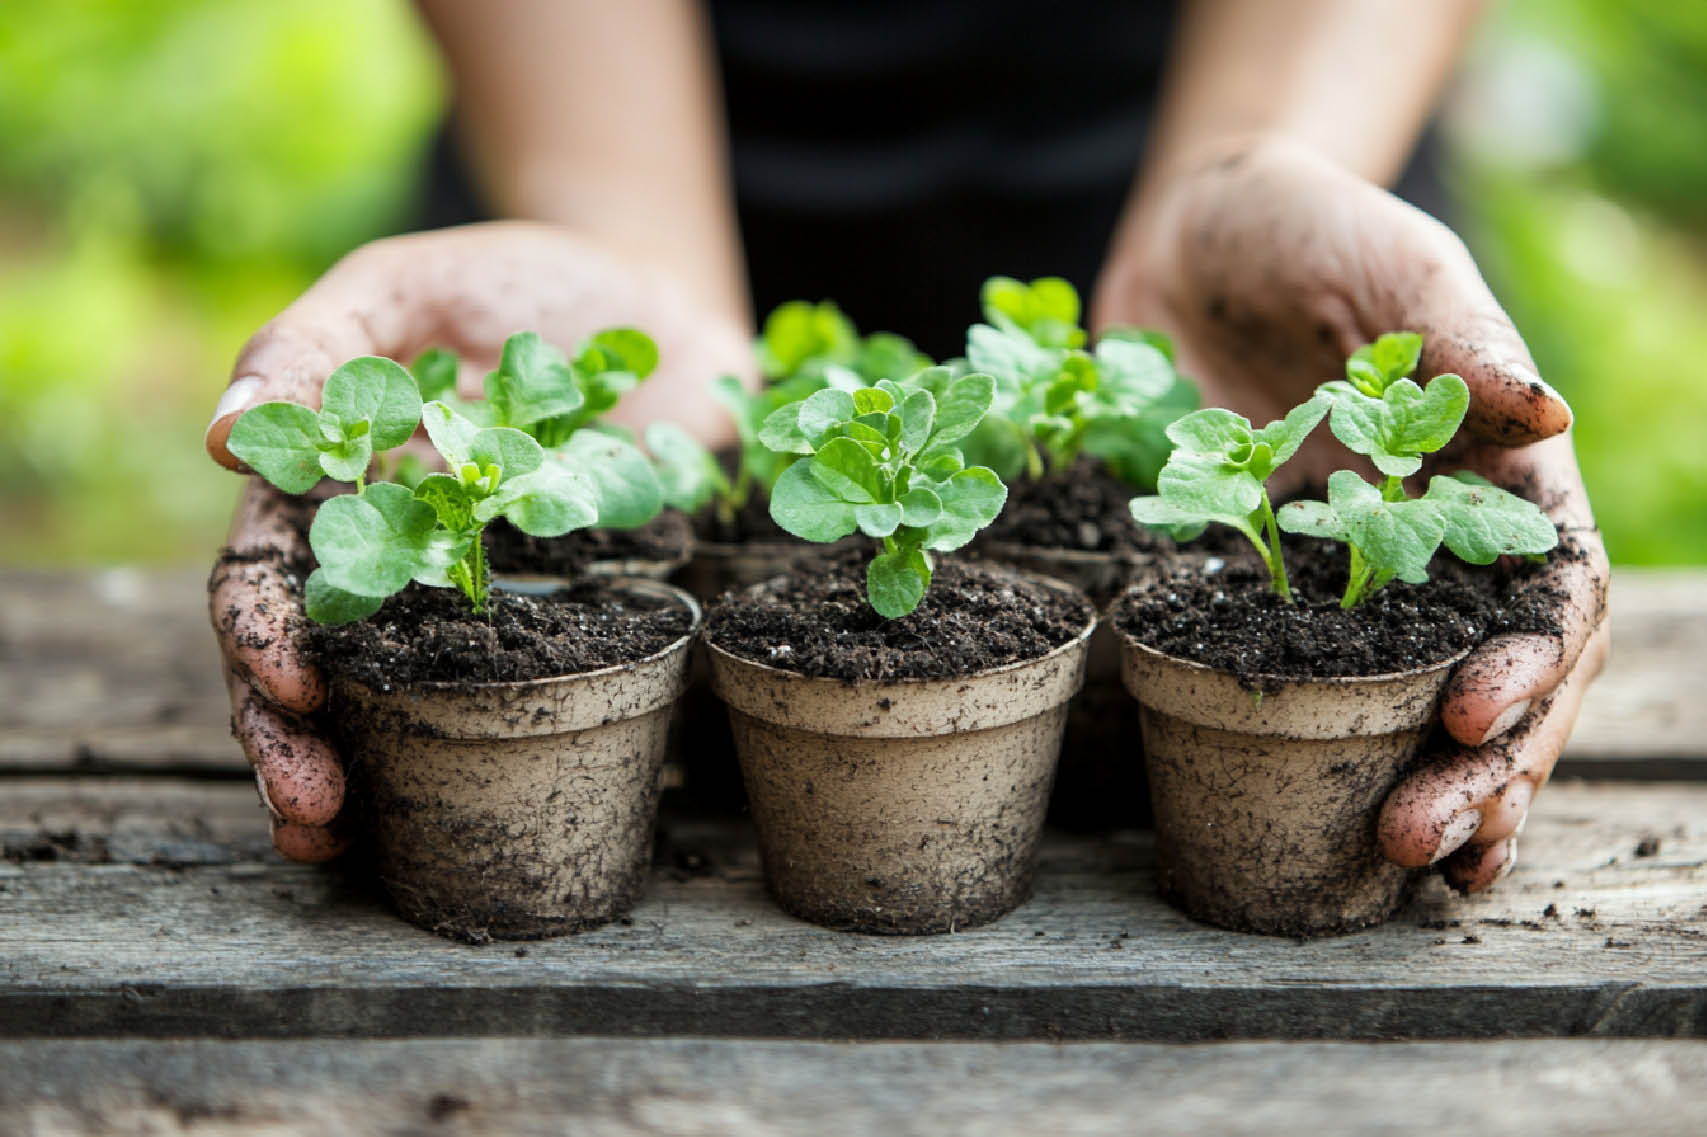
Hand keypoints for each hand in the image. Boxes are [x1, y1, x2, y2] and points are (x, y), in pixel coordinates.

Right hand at [206, 221, 753, 859]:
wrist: (658, 306)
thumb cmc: (517, 283)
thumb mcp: (409, 286)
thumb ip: (318, 345)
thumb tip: (220, 437)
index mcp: (339, 488)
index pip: (269, 578)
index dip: (261, 637)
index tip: (289, 685)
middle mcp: (401, 558)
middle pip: (320, 662)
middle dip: (293, 740)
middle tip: (312, 804)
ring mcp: (486, 595)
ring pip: (405, 695)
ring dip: (368, 770)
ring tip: (345, 834)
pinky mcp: (575, 610)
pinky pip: (530, 686)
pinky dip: (493, 749)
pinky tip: (483, 802)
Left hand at [1092, 134, 1609, 891]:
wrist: (1199, 232)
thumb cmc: (1310, 227)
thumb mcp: (1391, 262)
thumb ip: (1460, 339)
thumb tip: (1547, 420)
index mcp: (1497, 471)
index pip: (1550, 587)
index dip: (1530, 657)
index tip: (1471, 706)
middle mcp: (1441, 537)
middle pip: (1499, 671)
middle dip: (1478, 760)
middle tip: (1420, 832)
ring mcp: (1358, 568)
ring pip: (1419, 698)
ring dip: (1427, 779)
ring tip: (1407, 857)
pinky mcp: (1273, 577)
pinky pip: (1309, 673)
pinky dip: (1328, 746)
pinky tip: (1334, 817)